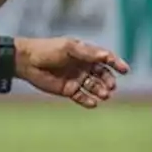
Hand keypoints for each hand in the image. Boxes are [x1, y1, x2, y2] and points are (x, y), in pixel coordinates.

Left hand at [15, 37, 129, 107]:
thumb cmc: (48, 50)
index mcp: (85, 53)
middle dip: (108, 80)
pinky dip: (89, 101)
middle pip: (102, 75)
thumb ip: (87, 53)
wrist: (27, 62)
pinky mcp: (69, 90)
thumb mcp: (69, 48)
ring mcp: (77, 79)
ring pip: (94, 87)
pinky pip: (82, 97)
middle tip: (111, 87)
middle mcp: (83, 66)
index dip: (116, 63)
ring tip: (104, 95)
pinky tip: (93, 103)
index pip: (105, 58)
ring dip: (101, 91)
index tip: (125, 70)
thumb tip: (106, 56)